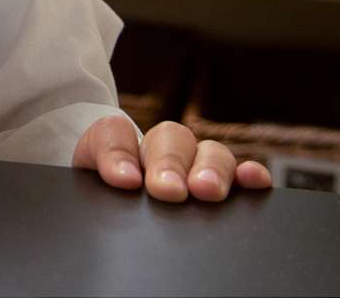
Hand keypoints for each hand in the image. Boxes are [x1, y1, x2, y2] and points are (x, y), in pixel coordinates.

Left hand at [74, 116, 272, 202]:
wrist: (112, 205)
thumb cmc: (101, 198)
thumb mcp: (86, 192)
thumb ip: (93, 189)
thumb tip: (118, 188)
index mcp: (113, 149)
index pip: (113, 134)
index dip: (118, 153)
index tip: (124, 181)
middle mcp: (156, 151)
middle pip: (168, 138)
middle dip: (169, 164)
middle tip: (168, 191)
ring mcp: (192, 163)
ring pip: (207, 150)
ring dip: (209, 168)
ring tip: (207, 191)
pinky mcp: (221, 182)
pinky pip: (238, 173)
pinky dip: (248, 174)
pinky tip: (253, 180)